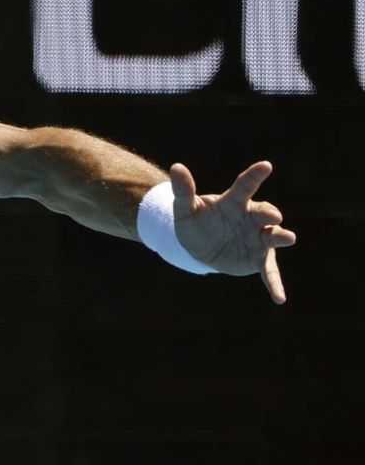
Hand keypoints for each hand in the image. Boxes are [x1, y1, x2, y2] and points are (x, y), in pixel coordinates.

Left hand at [170, 161, 296, 303]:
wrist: (199, 247)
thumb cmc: (196, 222)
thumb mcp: (185, 209)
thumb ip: (183, 190)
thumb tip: (176, 167)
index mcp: (234, 202)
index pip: (245, 186)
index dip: (254, 176)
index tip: (266, 166)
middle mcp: (251, 218)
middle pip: (263, 212)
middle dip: (269, 213)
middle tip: (273, 215)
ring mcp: (257, 239)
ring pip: (273, 236)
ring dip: (281, 236)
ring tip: (288, 238)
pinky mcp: (258, 260)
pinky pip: (269, 273)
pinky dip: (275, 284)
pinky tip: (279, 299)